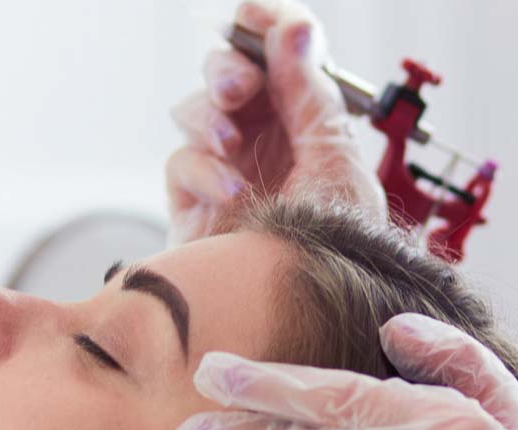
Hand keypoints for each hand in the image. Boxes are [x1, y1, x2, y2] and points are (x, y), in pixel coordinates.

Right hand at [165, 0, 384, 245]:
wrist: (306, 311)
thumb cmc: (336, 246)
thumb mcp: (334, 157)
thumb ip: (308, 93)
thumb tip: (293, 27)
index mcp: (306, 115)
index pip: (278, 52)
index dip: (263, 23)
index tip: (252, 12)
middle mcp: (263, 136)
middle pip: (227, 72)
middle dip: (227, 70)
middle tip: (238, 89)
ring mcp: (224, 167)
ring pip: (194, 112)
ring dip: (209, 117)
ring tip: (232, 143)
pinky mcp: (193, 203)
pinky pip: (181, 163)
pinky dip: (203, 170)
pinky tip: (231, 192)